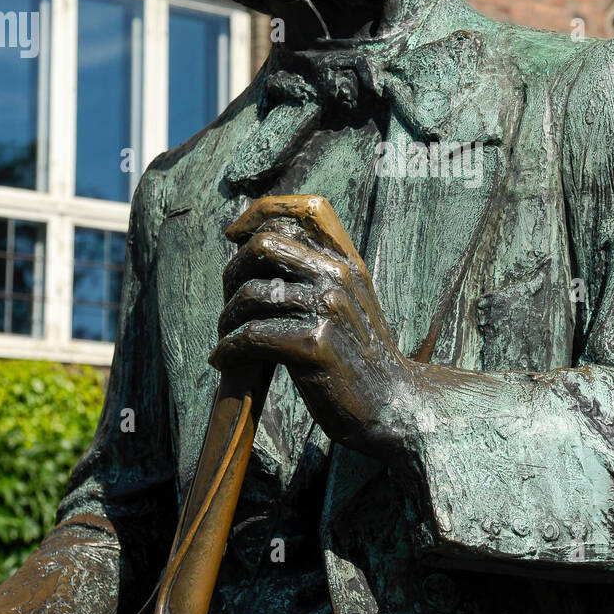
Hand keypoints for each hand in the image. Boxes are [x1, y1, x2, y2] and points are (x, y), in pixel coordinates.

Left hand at [209, 195, 418, 454]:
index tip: (234, 234)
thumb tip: (256, 245)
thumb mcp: (350, 300)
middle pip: (265, 244)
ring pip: (250, 294)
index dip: (261, 212)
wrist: (390, 404)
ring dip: (226, 319)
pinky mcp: (313, 345)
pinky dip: (227, 349)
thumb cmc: (358, 356)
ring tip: (226, 338)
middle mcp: (339, 276)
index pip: (305, 209)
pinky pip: (250, 335)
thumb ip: (317, 271)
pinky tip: (223, 360)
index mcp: (347, 261)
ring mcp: (328, 308)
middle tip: (229, 305)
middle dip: (232, 272)